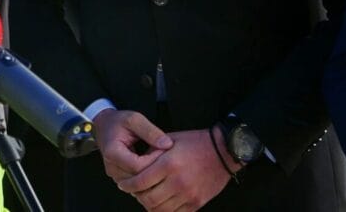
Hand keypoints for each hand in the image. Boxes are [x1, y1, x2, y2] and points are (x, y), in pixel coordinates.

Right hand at [93, 109, 172, 182]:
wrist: (103, 127)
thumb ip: (150, 131)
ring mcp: (115, 176)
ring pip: (139, 185)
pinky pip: (137, 185)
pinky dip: (147, 178)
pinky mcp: (120, 179)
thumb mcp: (134, 119)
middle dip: (156, 169)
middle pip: (139, 179)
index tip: (165, 149)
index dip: (155, 160)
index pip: (138, 166)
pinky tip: (154, 167)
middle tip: (167, 157)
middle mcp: (112, 167)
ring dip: (152, 175)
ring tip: (161, 161)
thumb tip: (167, 144)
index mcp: (113, 152)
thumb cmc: (118, 122)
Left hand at [117, 128, 234, 210]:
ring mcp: (189, 195)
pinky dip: (164, 211)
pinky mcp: (197, 203)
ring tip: (145, 197)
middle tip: (132, 191)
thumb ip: (151, 152)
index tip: (122, 184)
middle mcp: (178, 182)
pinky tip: (160, 203)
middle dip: (136, 196)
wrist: (223, 152)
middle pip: (148, 199)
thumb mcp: (169, 140)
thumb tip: (135, 165)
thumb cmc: (194, 142)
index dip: (128, 185)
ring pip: (160, 210)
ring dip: (149, 205)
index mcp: (169, 164)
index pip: (141, 181)